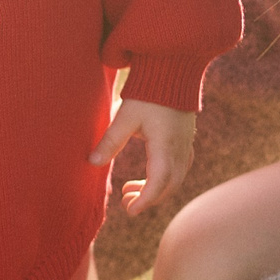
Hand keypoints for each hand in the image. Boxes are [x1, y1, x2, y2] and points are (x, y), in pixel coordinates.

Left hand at [89, 97, 194, 213]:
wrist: (173, 69)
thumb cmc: (148, 92)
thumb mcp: (126, 116)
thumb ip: (110, 140)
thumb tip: (92, 162)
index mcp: (165, 145)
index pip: (158, 183)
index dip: (145, 200)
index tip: (130, 210)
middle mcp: (180, 148)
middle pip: (170, 185)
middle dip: (149, 199)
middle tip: (126, 202)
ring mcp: (186, 143)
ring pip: (177, 178)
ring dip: (156, 189)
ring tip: (130, 188)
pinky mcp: (186, 138)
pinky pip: (181, 167)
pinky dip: (166, 177)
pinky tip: (151, 174)